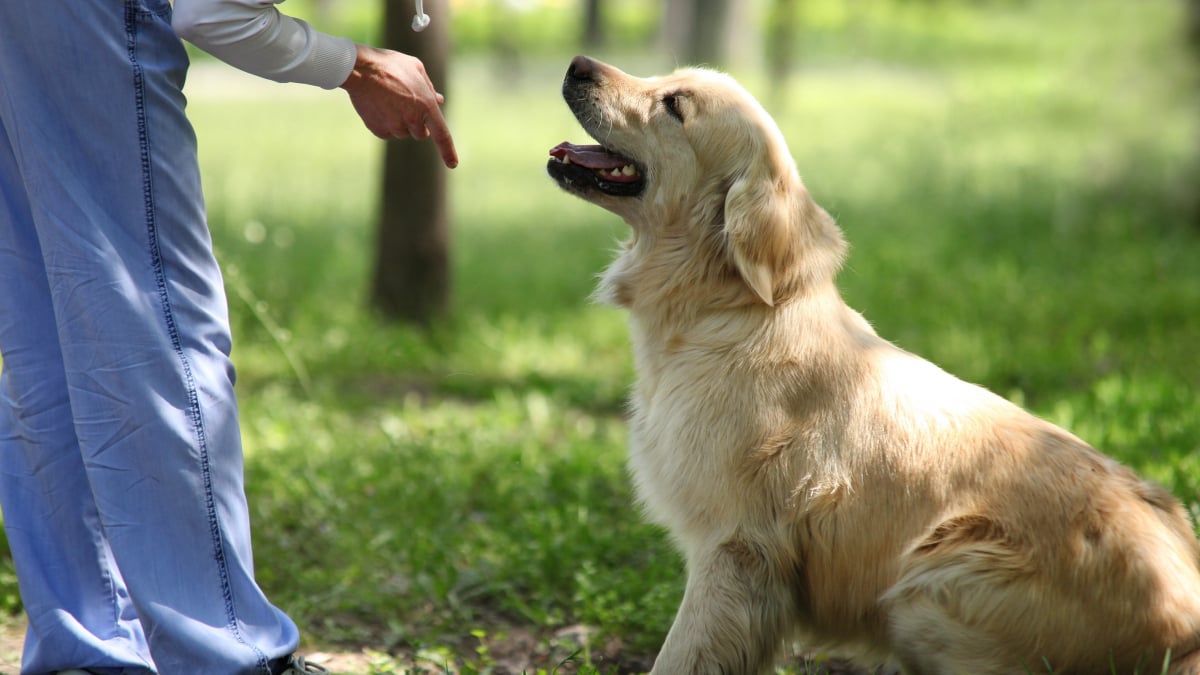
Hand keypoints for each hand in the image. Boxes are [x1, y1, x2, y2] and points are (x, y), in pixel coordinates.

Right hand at [340, 44, 457, 168]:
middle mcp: (412, 120)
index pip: (442, 135)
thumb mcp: (416, 68)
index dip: (448, 152)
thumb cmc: (389, 65)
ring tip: (389, 100)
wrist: (359, 69)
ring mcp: (394, 127)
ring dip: (400, 122)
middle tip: (406, 105)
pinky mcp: (379, 130)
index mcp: (426, 106)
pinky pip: (388, 133)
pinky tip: (379, 105)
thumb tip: (439, 101)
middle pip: (421, 134)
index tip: (453, 164)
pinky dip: (386, 123)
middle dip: (418, 124)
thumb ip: (429, 87)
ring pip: (403, 133)